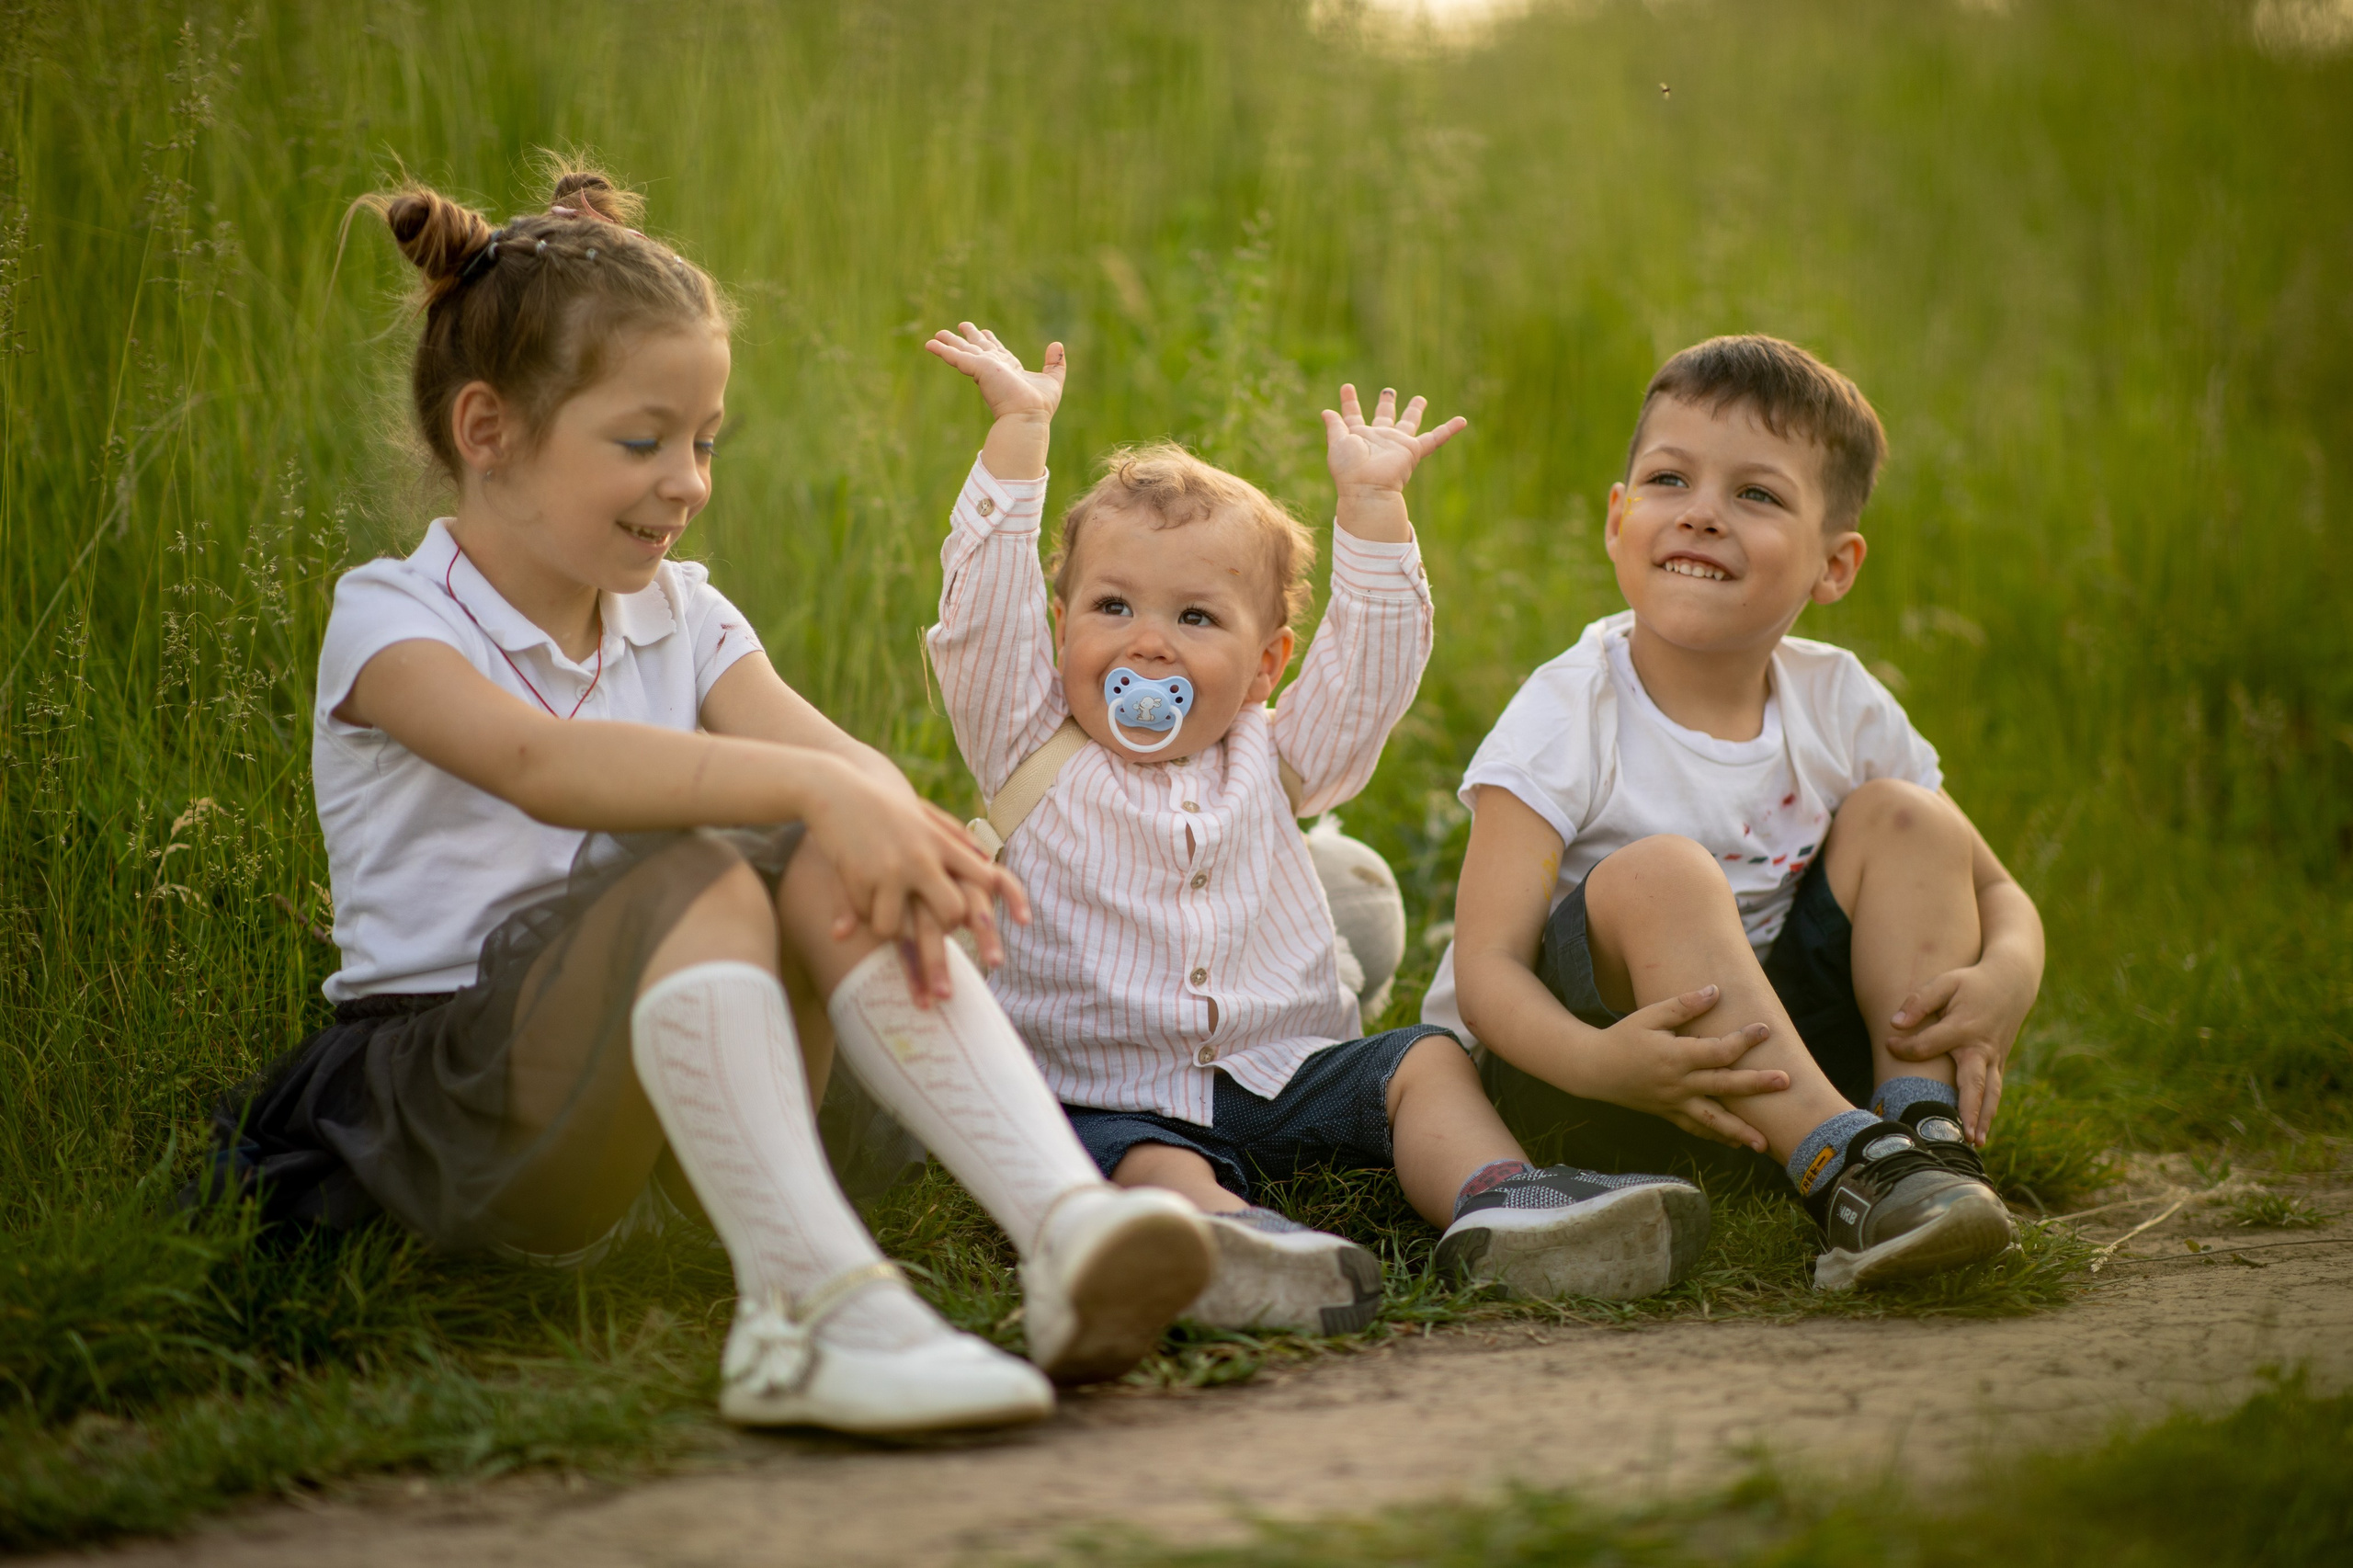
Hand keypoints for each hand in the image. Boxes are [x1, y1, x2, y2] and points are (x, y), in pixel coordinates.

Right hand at [802, 764, 1031, 1002]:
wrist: (835, 789)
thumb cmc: (884, 805)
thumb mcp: (923, 815)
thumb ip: (954, 836)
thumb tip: (986, 856)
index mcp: (941, 842)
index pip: (984, 877)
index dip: (1003, 899)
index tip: (1018, 920)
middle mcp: (922, 858)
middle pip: (951, 912)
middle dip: (944, 929)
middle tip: (932, 930)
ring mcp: (891, 870)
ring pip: (899, 928)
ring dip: (889, 927)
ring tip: (882, 913)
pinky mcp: (860, 878)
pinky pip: (867, 916)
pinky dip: (862, 912)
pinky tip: (858, 894)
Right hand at [924, 323, 1065, 423]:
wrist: (1027, 417)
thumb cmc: (1040, 406)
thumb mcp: (1052, 380)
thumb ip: (1055, 362)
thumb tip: (1057, 344)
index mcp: (1009, 369)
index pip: (998, 351)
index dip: (991, 340)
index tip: (985, 332)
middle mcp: (995, 368)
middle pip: (978, 348)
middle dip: (969, 337)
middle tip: (962, 326)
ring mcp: (984, 368)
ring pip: (963, 351)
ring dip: (950, 342)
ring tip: (938, 334)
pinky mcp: (978, 368)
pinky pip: (956, 357)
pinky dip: (942, 350)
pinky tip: (929, 344)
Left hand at [1320, 384, 1464, 495]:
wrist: (1366, 488)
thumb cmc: (1348, 469)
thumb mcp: (1336, 443)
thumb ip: (1334, 426)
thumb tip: (1326, 411)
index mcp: (1358, 436)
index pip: (1353, 415)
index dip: (1349, 402)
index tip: (1346, 387)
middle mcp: (1378, 439)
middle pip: (1384, 417)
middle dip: (1386, 403)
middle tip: (1389, 391)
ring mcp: (1396, 444)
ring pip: (1408, 423)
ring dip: (1414, 411)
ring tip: (1420, 399)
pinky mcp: (1412, 451)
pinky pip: (1435, 439)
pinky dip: (1449, 430)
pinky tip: (1462, 421)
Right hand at [1574, 986, 1789, 1150]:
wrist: (1594, 1070)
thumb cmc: (1623, 1037)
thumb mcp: (1649, 1015)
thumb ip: (1683, 1005)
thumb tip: (1715, 990)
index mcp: (1675, 1057)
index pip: (1717, 1050)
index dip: (1743, 1040)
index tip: (1764, 1029)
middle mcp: (1677, 1084)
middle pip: (1724, 1085)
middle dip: (1756, 1084)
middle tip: (1785, 1081)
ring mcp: (1673, 1103)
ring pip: (1712, 1119)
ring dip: (1740, 1131)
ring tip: (1765, 1143)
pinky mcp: (1668, 1114)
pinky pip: (1696, 1128)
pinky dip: (1716, 1136)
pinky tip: (1737, 1143)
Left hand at [1885, 958, 2035, 1143]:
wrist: (2011, 983)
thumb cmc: (1971, 984)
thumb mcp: (1944, 983)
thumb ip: (1919, 1001)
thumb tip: (1896, 1024)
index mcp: (1964, 1027)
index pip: (1929, 1045)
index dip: (1906, 1047)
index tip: (1889, 1045)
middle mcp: (1981, 1048)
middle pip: (1974, 1083)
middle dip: (1969, 1109)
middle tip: (1963, 1135)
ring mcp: (1994, 1058)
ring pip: (1991, 1093)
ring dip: (1984, 1118)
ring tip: (1976, 1143)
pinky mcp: (1999, 1063)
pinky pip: (1995, 1090)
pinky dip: (1989, 1111)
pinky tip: (1980, 1132)